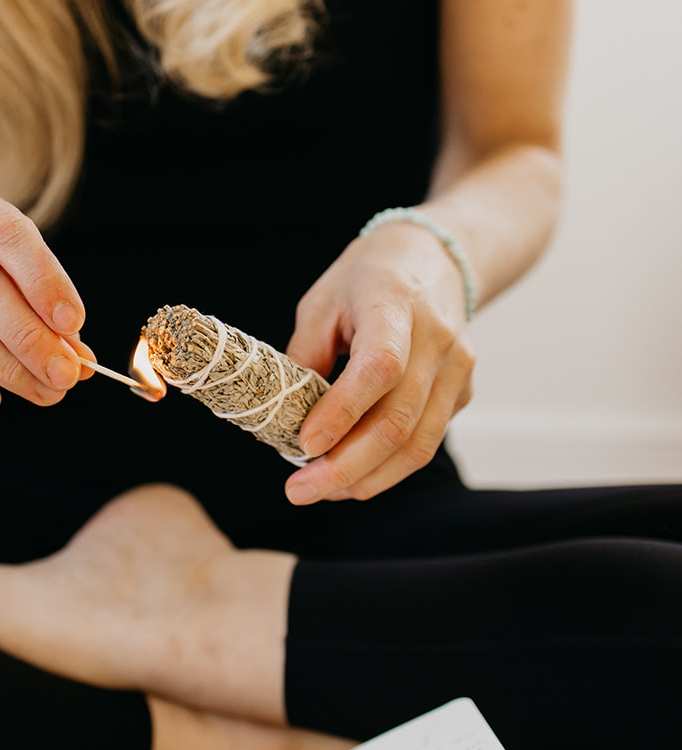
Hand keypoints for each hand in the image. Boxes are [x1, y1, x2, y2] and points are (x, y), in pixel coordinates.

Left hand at [283, 222, 474, 503]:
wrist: (433, 258)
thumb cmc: (367, 279)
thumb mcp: (321, 302)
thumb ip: (305, 356)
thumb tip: (287, 419)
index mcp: (395, 304)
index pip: (378, 369)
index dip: (341, 413)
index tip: (303, 445)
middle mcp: (437, 340)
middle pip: (398, 421)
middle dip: (345, 467)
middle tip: (299, 490)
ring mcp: (457, 369)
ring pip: (419, 444)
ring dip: (367, 479)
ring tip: (322, 490)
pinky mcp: (462, 392)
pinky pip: (426, 441)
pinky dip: (387, 467)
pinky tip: (351, 472)